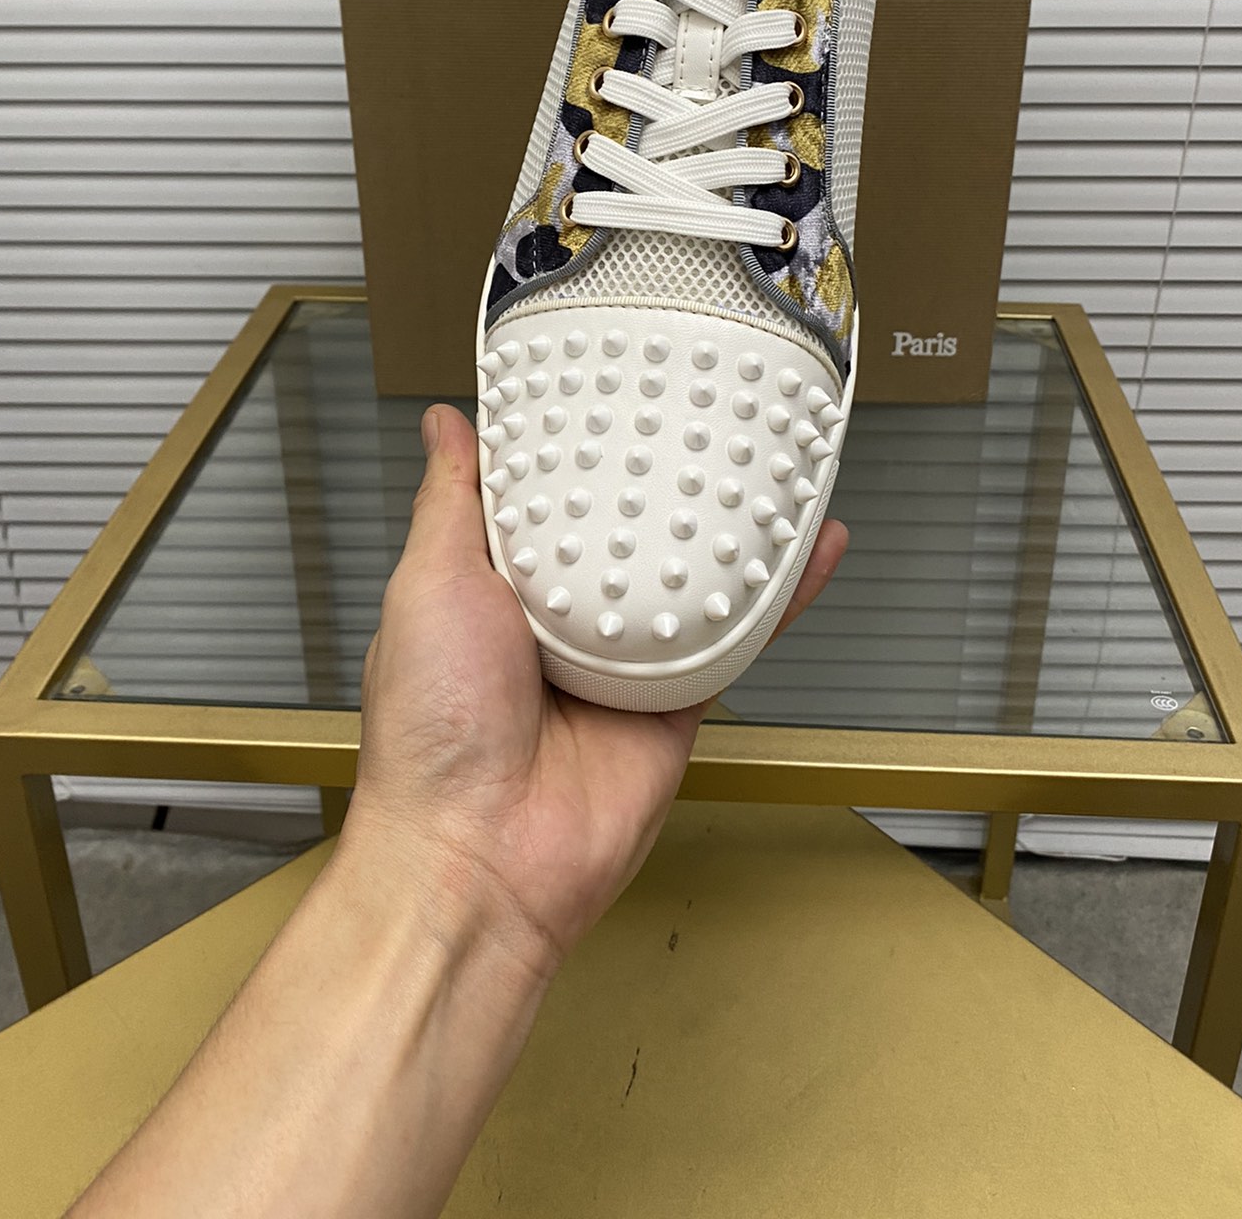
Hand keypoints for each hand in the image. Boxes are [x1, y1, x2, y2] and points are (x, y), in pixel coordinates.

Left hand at [342, 403, 847, 979]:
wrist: (480, 855)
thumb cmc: (431, 735)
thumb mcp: (426, 584)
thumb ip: (452, 502)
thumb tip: (444, 425)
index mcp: (496, 584)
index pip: (546, 494)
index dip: (578, 444)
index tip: (610, 386)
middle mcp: (564, 616)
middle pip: (630, 530)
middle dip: (666, 476)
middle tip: (707, 406)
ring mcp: (627, 658)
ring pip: (695, 575)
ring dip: (736, 522)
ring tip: (773, 455)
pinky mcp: (680, 700)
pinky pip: (741, 637)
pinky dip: (784, 594)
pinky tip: (814, 544)